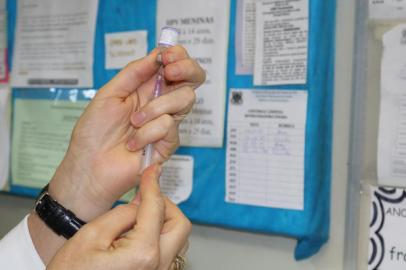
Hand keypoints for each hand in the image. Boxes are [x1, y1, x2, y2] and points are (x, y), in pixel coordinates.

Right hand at [47, 165, 191, 269]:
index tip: (152, 172)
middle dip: (165, 206)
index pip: (156, 208)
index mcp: (143, 253)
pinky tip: (140, 234)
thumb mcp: (91, 235)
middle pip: (180, 225)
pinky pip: (169, 253)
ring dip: (164, 222)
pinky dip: (160, 238)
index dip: (153, 184)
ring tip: (140, 217)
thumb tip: (142, 201)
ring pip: (178, 240)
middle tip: (146, 198)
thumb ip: (123, 213)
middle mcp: (158, 267)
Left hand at [49, 46, 204, 219]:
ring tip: (134, 122)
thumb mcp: (109, 94)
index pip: (175, 65)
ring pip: (184, 100)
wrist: (90, 167)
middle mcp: (161, 103)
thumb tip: (156, 54)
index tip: (167, 56)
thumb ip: (133, 73)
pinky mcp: (169, 144)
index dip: (178, 56)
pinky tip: (134, 144)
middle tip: (169, 72)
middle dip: (186, 69)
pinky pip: (169, 127)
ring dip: (156, 107)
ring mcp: (167, 123)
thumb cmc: (94, 132)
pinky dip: (147, 133)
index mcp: (147, 88)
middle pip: (193, 79)